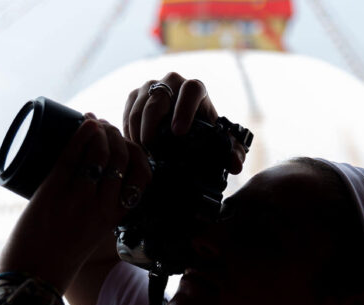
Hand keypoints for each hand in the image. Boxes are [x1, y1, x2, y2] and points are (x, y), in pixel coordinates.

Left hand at [0, 117, 151, 292]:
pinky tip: (85, 122)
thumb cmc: (63, 253)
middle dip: (117, 135)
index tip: (126, 143)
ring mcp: (79, 198)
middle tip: (105, 127)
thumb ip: (102, 209)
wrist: (35, 274)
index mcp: (117, 216)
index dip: (137, 152)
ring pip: (100, 153)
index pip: (143, 175)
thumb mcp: (95, 231)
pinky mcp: (54, 191)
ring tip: (93, 122)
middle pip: (122, 159)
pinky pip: (72, 156)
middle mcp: (104, 206)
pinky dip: (81, 134)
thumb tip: (98, 175)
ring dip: (100, 131)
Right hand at [123, 72, 246, 173]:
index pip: (191, 90)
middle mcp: (172, 81)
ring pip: (139, 106)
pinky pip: (127, 112)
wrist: (183, 128)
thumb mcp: (220, 143)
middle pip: (158, 97)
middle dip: (153, 125)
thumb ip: (233, 152)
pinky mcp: (134, 97)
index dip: (184, 109)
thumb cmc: (204, 134)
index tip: (179, 133)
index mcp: (196, 88)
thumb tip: (235, 165)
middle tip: (153, 150)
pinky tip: (135, 150)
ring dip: (139, 132)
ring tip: (144, 154)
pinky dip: (129, 132)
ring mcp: (151, 87)